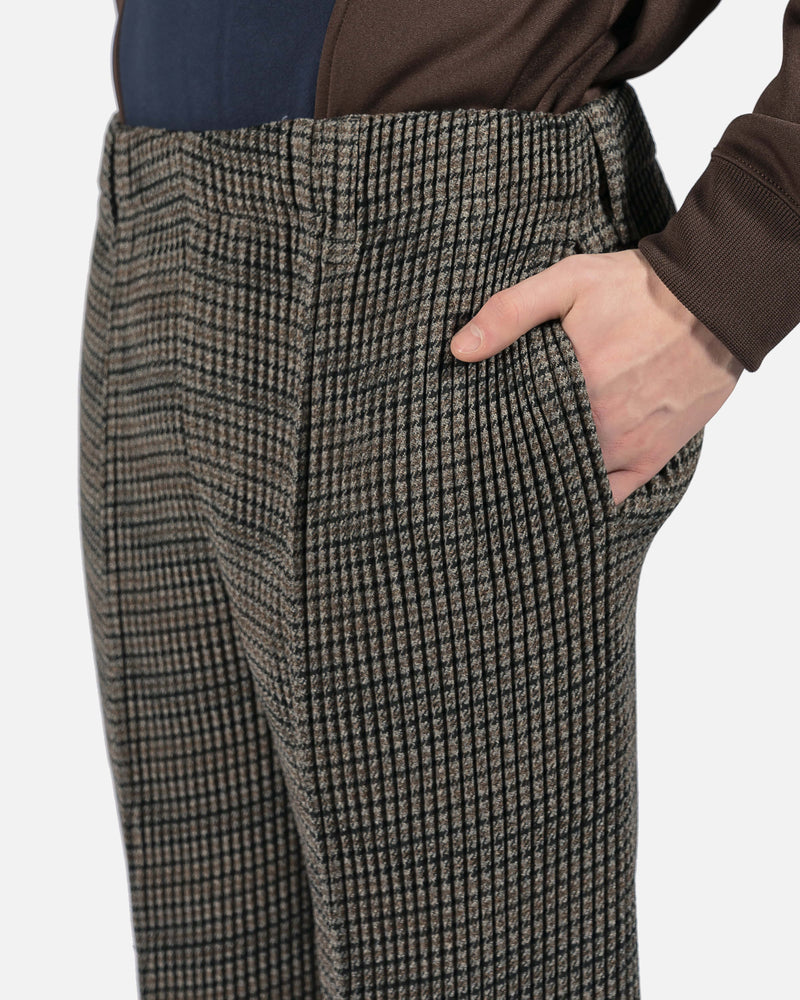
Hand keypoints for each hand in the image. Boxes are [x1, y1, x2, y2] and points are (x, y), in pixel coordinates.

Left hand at [449, 248, 744, 506]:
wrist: (715, 296)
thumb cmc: (638, 287)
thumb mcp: (567, 282)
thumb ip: (510, 313)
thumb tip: (459, 350)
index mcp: (572, 387)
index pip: (512, 430)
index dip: (489, 435)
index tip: (473, 435)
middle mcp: (601, 425)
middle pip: (540, 456)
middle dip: (514, 456)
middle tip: (490, 456)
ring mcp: (629, 445)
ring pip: (572, 478)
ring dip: (547, 475)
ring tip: (520, 473)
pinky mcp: (654, 455)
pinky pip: (612, 493)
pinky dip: (587, 494)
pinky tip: (565, 488)